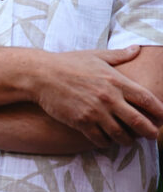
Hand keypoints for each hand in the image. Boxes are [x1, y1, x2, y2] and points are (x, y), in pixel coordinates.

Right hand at [27, 46, 162, 144]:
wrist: (40, 75)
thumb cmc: (68, 63)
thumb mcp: (96, 55)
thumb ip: (119, 55)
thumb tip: (137, 49)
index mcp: (117, 81)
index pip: (147, 100)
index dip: (159, 112)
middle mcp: (109, 98)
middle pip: (139, 122)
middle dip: (149, 132)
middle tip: (152, 136)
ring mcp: (95, 111)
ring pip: (120, 134)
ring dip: (128, 141)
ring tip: (129, 141)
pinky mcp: (80, 122)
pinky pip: (100, 139)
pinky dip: (106, 143)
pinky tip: (107, 141)